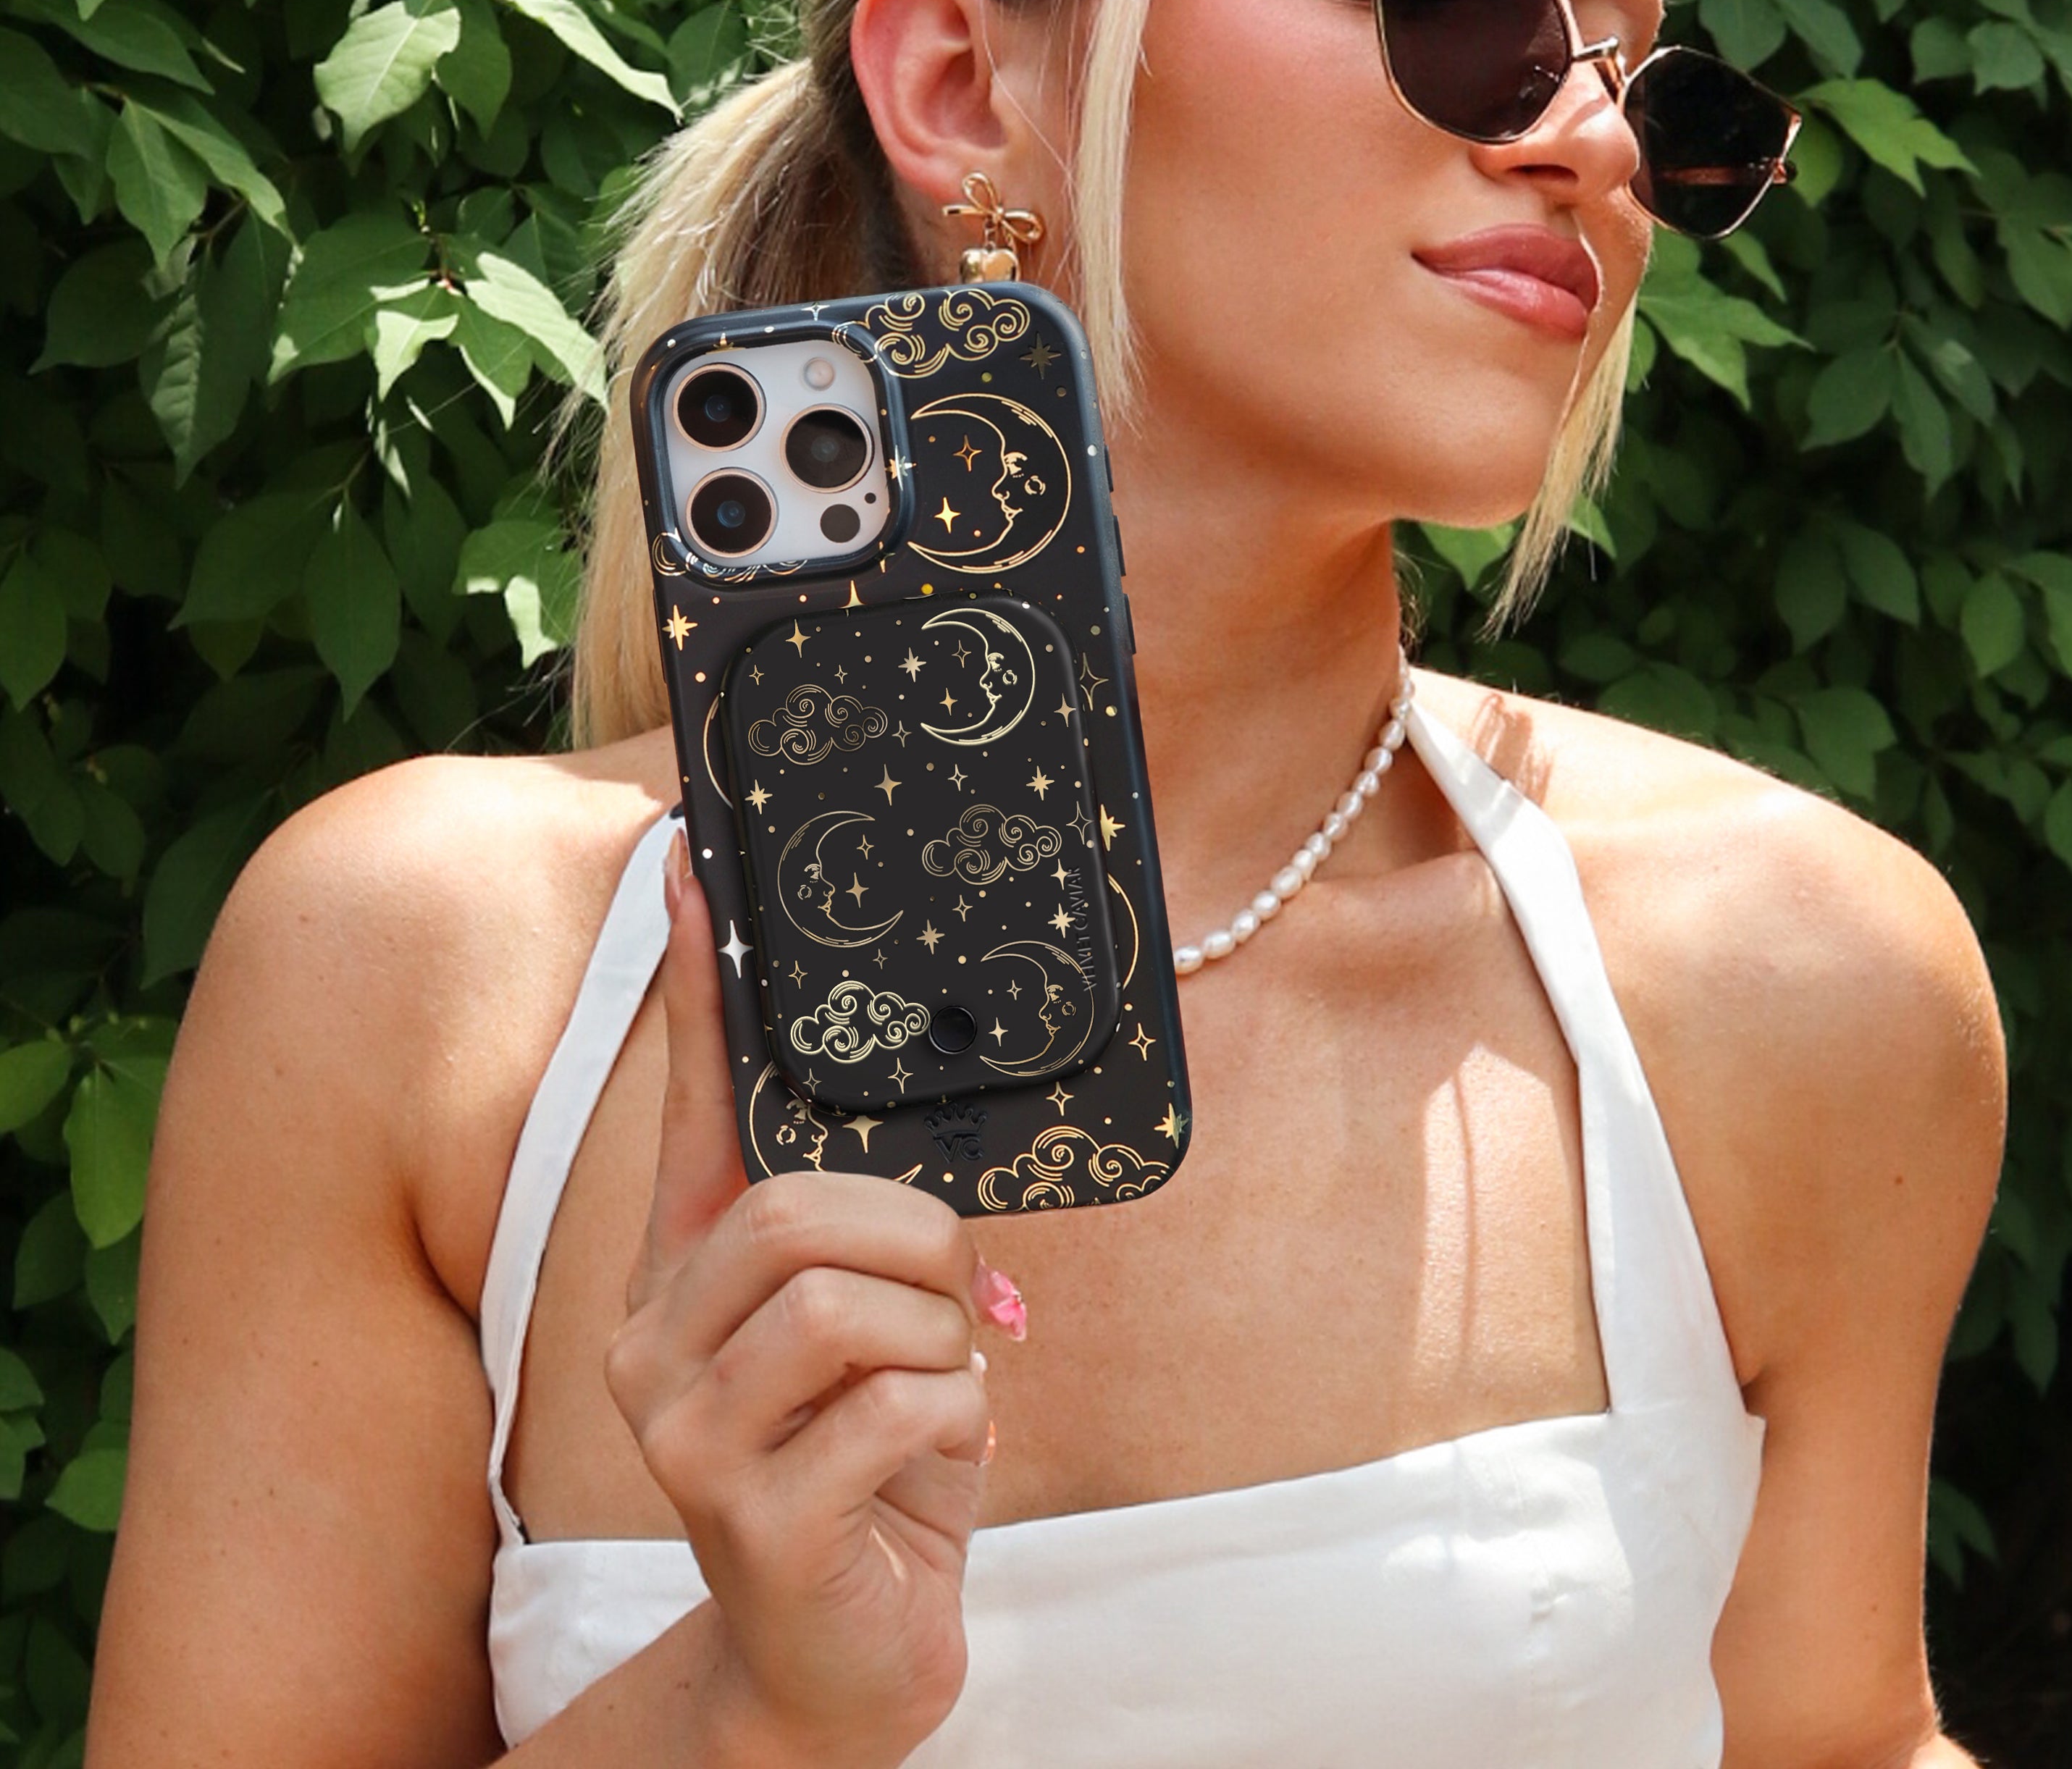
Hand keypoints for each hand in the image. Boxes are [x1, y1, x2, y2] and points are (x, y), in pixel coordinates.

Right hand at [604, 836, 1013, 1768]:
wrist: (840, 1663)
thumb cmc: (870, 1473)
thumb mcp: (876, 1345)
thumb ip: (879, 1255)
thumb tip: (945, 1181)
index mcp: (686, 1281)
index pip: (688, 1113)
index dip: (700, 992)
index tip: (692, 867)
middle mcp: (655, 1344)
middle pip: (796, 1210)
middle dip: (917, 1245)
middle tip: (958, 1305)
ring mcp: (687, 1435)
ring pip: (846, 1302)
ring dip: (938, 1344)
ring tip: (940, 1391)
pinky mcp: (747, 1515)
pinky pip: (896, 1407)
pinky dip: (956, 1424)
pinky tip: (935, 1465)